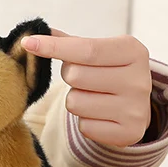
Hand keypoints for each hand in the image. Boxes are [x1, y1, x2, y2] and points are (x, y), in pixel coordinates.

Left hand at [22, 29, 152, 146]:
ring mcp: (136, 109)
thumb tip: (35, 33)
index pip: (86, 49)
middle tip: (84, 79)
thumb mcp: (98, 52)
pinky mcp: (129, 133)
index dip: (54, 47)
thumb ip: (70, 43)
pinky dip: (85, 122)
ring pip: (75, 103)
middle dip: (70, 77)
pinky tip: (100, 116)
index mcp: (133, 51)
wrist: (135, 108)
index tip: (28, 42)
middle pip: (75, 75)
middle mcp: (139, 80)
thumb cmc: (109, 73)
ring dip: (75, 101)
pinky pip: (84, 126)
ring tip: (93, 98)